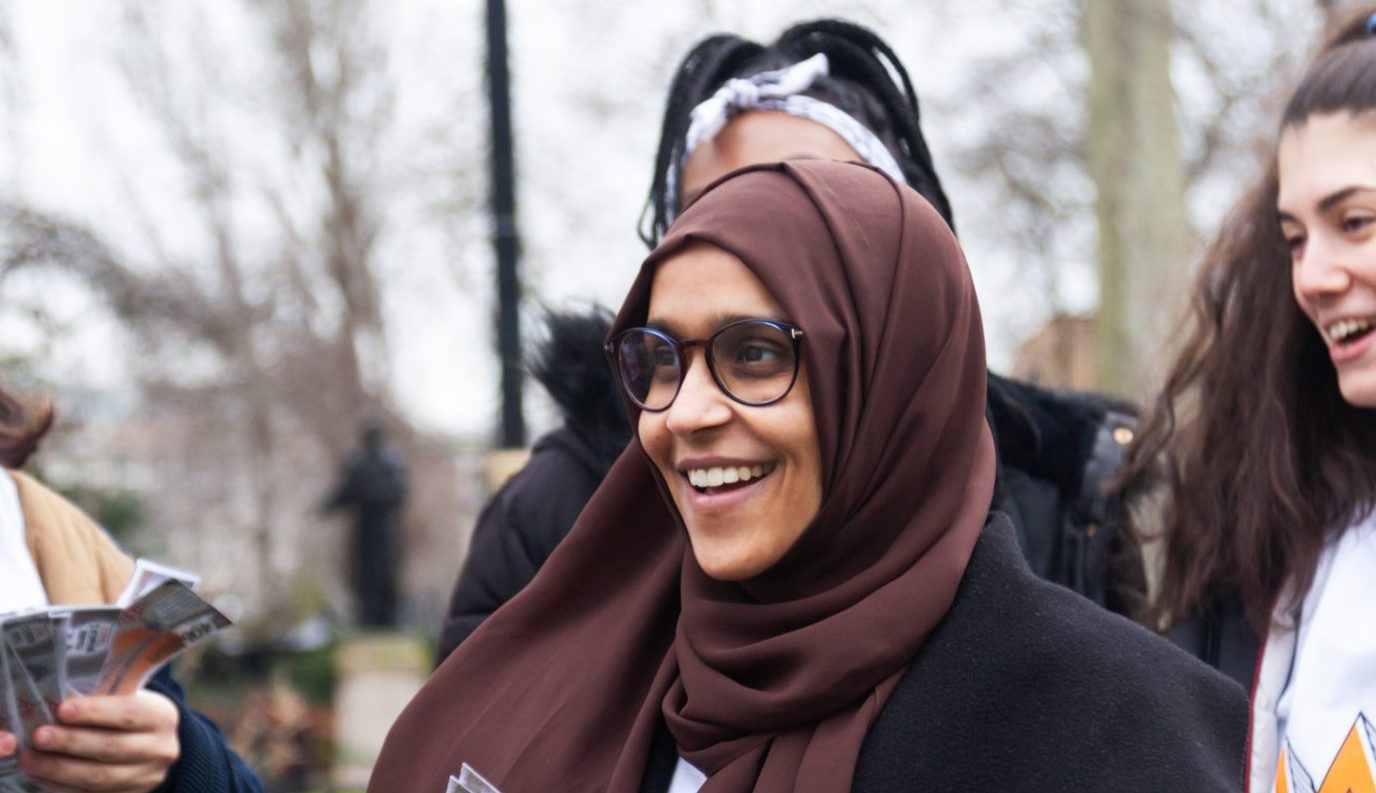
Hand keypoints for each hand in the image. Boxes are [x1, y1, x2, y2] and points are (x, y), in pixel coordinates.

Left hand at [17, 691, 179, 792]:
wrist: (154, 746)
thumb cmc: (131, 716)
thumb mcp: (129, 700)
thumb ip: (101, 700)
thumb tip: (57, 703)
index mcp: (161, 717)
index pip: (128, 714)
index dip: (95, 712)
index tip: (63, 710)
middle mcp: (160, 749)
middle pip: (112, 748)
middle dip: (71, 742)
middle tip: (40, 736)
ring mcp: (146, 777)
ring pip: (100, 777)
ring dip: (59, 769)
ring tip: (30, 759)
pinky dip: (60, 786)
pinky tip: (40, 775)